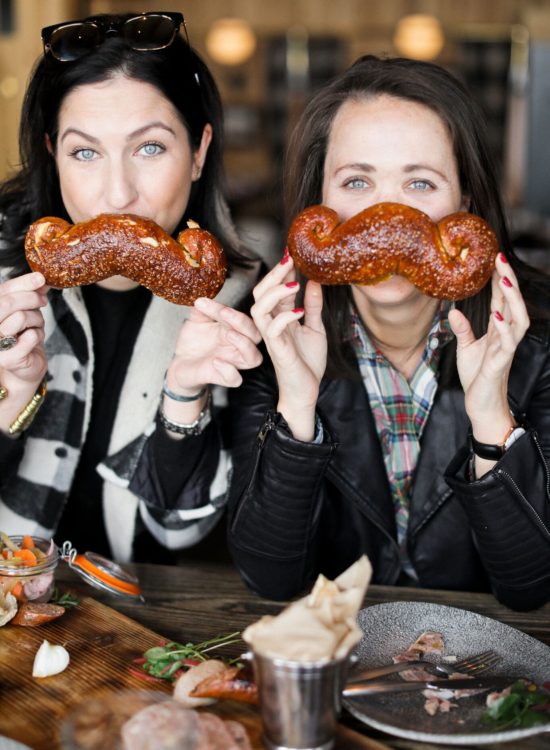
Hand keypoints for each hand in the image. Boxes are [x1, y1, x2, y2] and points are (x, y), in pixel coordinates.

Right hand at [0, 272, 48, 389]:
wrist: (24, 368)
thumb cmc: (22, 336)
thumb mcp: (25, 310)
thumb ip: (30, 294)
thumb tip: (40, 279)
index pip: (2, 291)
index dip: (22, 282)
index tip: (40, 278)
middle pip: (8, 303)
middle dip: (31, 298)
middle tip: (43, 301)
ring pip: (21, 317)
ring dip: (37, 319)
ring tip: (36, 325)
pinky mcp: (7, 359)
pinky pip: (31, 337)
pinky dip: (38, 335)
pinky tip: (33, 339)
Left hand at [167, 298, 261, 392]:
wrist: (181, 364)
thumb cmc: (194, 342)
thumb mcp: (195, 320)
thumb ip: (201, 308)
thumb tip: (202, 295)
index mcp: (234, 330)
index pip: (242, 318)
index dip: (229, 310)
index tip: (204, 303)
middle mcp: (237, 346)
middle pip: (256, 336)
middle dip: (242, 323)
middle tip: (224, 314)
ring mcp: (232, 363)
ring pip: (254, 358)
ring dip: (244, 344)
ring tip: (228, 335)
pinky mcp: (222, 378)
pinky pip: (235, 379)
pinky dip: (229, 371)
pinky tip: (215, 361)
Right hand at [250, 252, 326, 439]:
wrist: (306, 391)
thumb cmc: (307, 362)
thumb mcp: (315, 328)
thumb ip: (312, 306)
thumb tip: (314, 281)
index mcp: (280, 317)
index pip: (275, 288)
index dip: (283, 271)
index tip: (293, 253)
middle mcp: (272, 324)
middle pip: (261, 293)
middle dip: (274, 274)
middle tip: (289, 259)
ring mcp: (272, 337)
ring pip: (260, 308)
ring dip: (276, 293)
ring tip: (294, 284)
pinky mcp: (277, 350)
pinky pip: (273, 330)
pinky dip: (284, 317)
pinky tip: (298, 311)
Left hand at [448, 253, 528, 441]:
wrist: (482, 405)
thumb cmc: (477, 377)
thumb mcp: (465, 348)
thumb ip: (462, 329)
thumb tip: (454, 310)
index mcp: (497, 331)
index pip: (501, 300)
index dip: (499, 279)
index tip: (494, 258)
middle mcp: (505, 336)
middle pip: (513, 303)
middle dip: (509, 280)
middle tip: (501, 258)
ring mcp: (505, 349)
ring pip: (519, 320)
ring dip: (513, 300)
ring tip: (504, 280)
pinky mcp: (500, 363)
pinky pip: (507, 344)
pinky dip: (504, 329)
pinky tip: (498, 316)